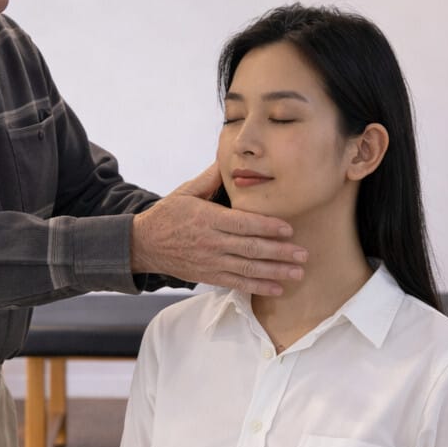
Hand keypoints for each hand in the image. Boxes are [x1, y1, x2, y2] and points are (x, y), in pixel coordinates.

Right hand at [131, 164, 307, 295]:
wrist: (144, 245)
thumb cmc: (168, 215)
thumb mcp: (185, 192)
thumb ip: (210, 178)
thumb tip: (228, 159)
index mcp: (207, 219)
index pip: (242, 224)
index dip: (267, 227)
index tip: (288, 229)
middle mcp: (211, 242)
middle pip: (250, 248)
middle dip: (279, 252)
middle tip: (303, 254)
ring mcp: (210, 262)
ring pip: (247, 269)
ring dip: (275, 272)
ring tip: (297, 272)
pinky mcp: (209, 276)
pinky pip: (237, 283)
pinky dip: (258, 287)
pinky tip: (277, 287)